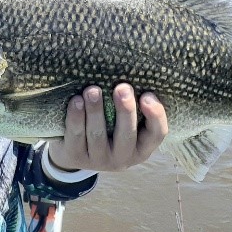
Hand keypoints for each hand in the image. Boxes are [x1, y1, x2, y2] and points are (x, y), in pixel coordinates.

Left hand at [47, 84, 167, 171]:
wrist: (75, 152)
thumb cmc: (108, 128)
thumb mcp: (123, 123)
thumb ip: (130, 105)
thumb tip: (131, 71)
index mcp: (141, 148)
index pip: (157, 134)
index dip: (156, 116)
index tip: (148, 95)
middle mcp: (122, 158)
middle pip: (127, 135)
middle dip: (125, 110)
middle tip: (122, 88)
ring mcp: (99, 160)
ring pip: (98, 135)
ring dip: (96, 111)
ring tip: (92, 90)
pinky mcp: (76, 157)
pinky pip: (76, 136)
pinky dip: (76, 117)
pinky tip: (76, 101)